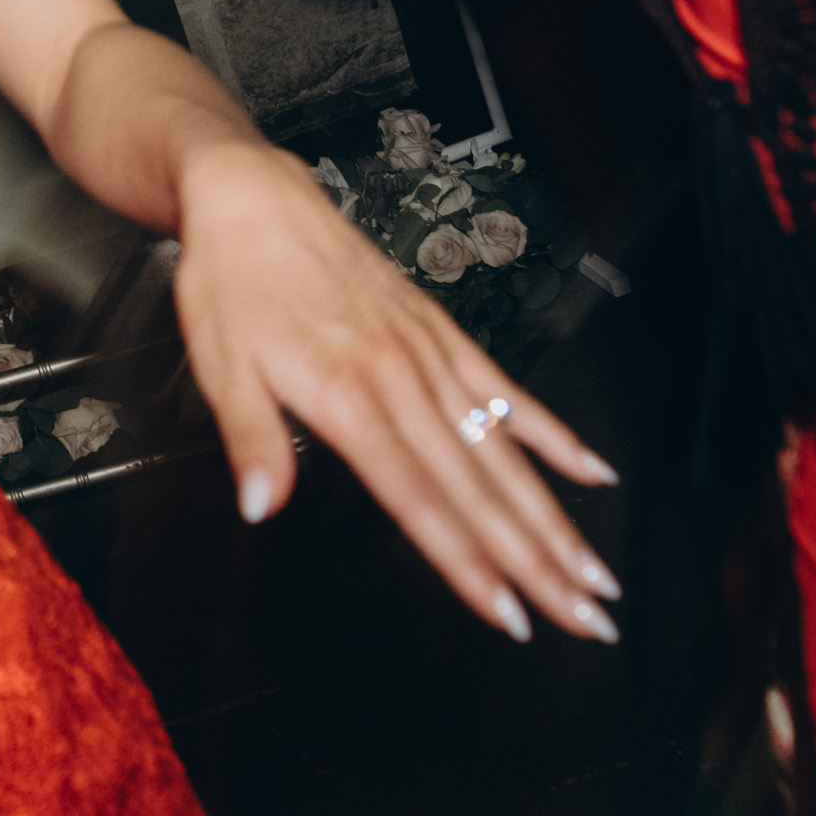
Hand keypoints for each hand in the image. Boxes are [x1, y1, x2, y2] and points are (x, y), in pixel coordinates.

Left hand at [170, 142, 617, 643]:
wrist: (254, 196)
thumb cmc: (232, 279)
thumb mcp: (218, 362)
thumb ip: (250, 440)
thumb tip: (260, 506)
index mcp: (348, 395)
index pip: (420, 500)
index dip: (468, 564)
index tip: (508, 614)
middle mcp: (402, 378)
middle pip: (481, 490)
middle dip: (538, 561)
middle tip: (588, 619)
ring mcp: (430, 355)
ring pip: (506, 451)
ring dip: (556, 515)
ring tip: (597, 571)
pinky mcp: (442, 333)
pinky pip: (507, 390)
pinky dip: (552, 434)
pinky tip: (593, 469)